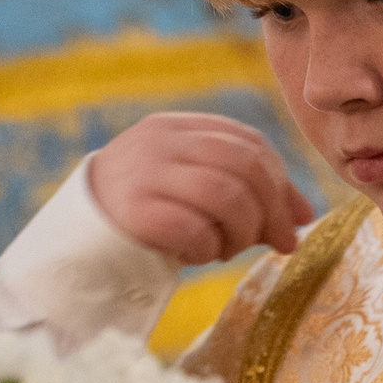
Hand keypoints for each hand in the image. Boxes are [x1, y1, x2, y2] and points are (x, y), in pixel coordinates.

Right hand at [88, 113, 314, 263]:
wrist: (78, 238)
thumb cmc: (149, 215)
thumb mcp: (196, 193)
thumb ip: (247, 194)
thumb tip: (305, 215)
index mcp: (179, 128)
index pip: (249, 142)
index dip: (282, 182)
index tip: (294, 221)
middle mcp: (161, 141)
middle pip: (244, 165)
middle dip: (272, 211)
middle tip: (280, 245)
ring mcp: (144, 172)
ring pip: (224, 195)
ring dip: (241, 233)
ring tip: (228, 251)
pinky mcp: (131, 210)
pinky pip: (193, 228)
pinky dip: (208, 248)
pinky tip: (198, 255)